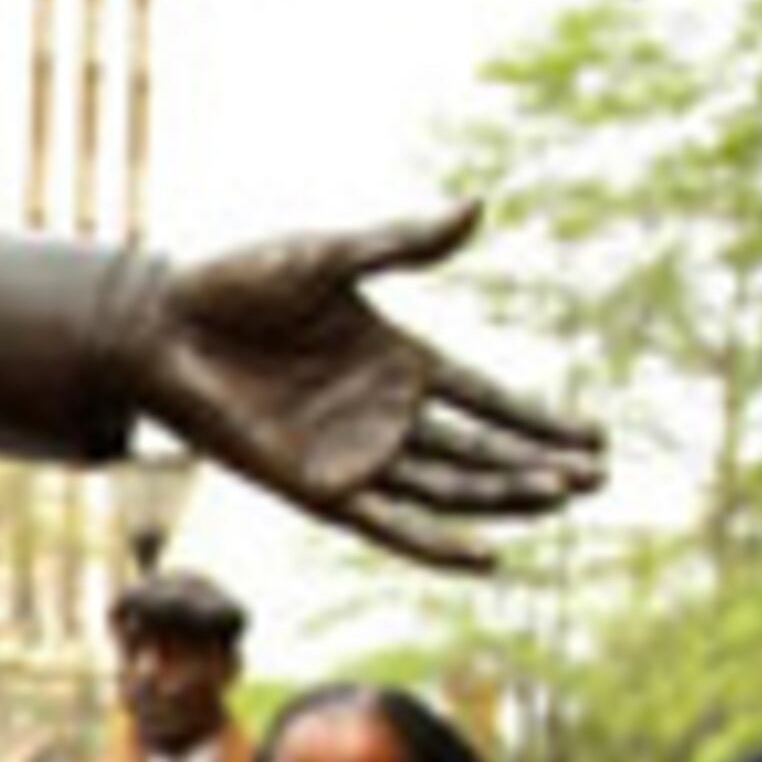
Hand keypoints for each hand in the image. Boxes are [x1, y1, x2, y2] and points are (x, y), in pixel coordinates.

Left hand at [129, 202, 601, 572]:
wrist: (163, 326)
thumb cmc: (238, 285)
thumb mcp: (332, 257)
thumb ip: (404, 244)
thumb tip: (478, 206)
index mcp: (398, 362)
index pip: (489, 401)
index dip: (540, 420)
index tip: (598, 437)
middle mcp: (385, 416)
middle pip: (481, 451)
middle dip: (539, 464)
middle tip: (598, 478)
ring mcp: (355, 456)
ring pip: (449, 489)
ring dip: (505, 497)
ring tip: (565, 497)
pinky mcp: (319, 491)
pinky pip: (389, 527)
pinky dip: (437, 544)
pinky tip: (489, 556)